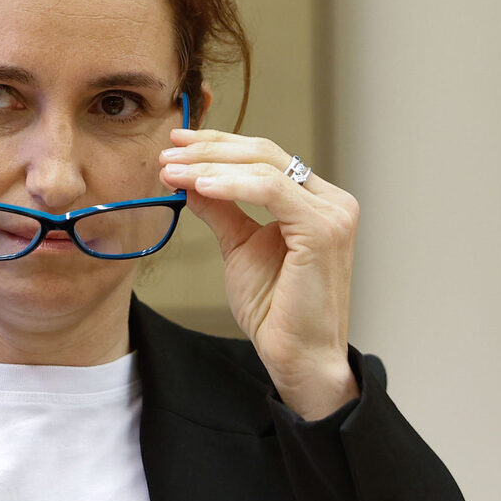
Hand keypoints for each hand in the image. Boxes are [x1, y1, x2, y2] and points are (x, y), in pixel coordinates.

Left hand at [160, 130, 359, 419]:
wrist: (296, 355)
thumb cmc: (275, 311)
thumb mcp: (239, 249)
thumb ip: (222, 211)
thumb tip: (190, 181)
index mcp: (315, 201)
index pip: (265, 157)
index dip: (218, 145)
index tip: (176, 145)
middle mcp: (330, 201)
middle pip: (265, 153)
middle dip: (210, 148)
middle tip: (168, 152)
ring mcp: (332, 213)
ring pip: (266, 166)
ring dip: (211, 165)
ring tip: (172, 172)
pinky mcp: (324, 229)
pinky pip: (272, 191)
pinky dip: (233, 185)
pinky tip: (200, 187)